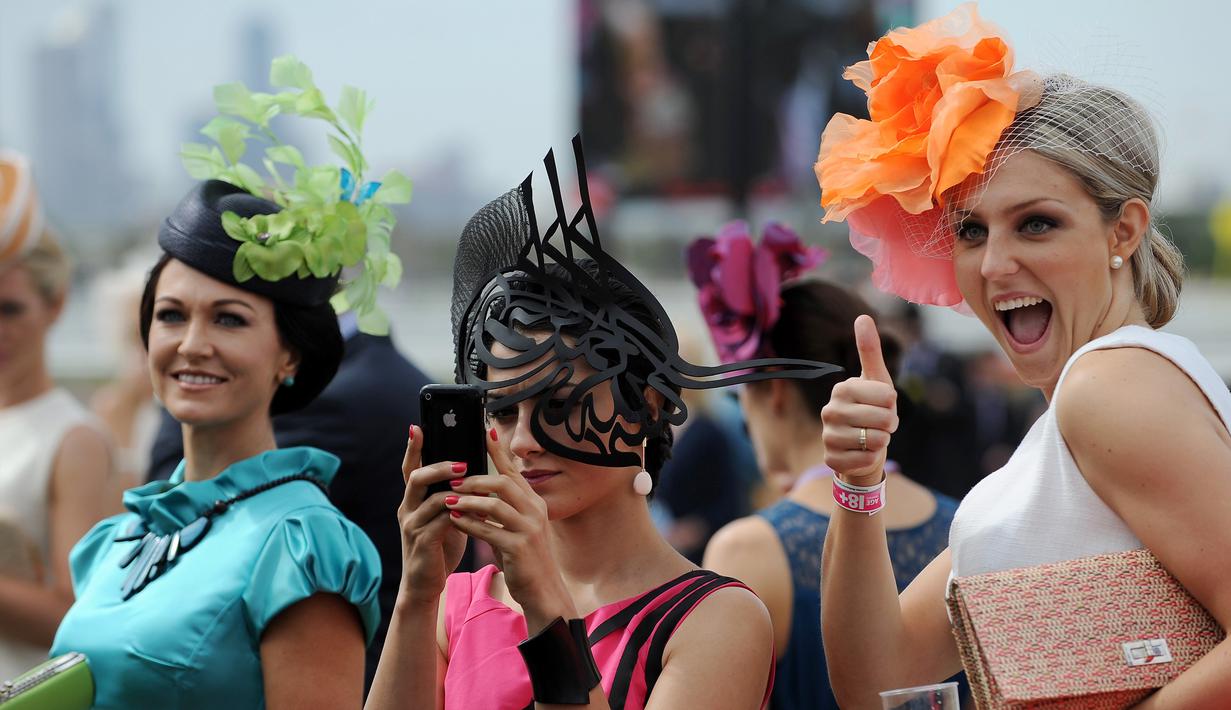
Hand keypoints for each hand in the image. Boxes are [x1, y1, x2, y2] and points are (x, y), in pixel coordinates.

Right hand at [396, 425, 467, 604]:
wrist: (425, 584)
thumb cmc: (438, 547)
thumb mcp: (444, 516)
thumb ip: (451, 496)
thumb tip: (470, 471)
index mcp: (412, 500)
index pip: (410, 468)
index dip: (413, 448)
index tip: (417, 426)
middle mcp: (407, 509)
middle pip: (417, 478)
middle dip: (439, 466)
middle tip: (463, 463)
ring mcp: (412, 526)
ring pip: (430, 499)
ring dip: (454, 490)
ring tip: (476, 486)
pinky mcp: (422, 542)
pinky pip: (441, 521)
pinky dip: (459, 513)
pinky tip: (473, 510)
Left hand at [443, 430, 574, 632]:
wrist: (543, 591)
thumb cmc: (525, 559)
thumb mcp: (518, 528)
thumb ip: (503, 509)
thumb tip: (478, 490)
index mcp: (534, 503)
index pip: (513, 471)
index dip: (499, 451)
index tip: (484, 431)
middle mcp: (535, 511)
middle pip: (503, 483)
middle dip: (475, 479)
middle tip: (452, 479)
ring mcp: (529, 529)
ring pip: (494, 505)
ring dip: (468, 501)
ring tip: (448, 500)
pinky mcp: (519, 548)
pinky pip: (490, 530)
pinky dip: (470, 524)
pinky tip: (455, 521)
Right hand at [821, 315, 898, 485]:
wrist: (861, 445)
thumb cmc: (872, 409)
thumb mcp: (877, 380)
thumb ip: (870, 350)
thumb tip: (862, 316)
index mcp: (842, 388)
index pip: (888, 397)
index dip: (893, 405)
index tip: (883, 406)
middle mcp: (830, 410)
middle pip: (883, 420)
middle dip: (889, 425)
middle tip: (879, 424)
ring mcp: (827, 435)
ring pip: (875, 442)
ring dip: (881, 442)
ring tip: (872, 438)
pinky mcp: (830, 459)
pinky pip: (865, 460)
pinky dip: (871, 459)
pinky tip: (863, 453)